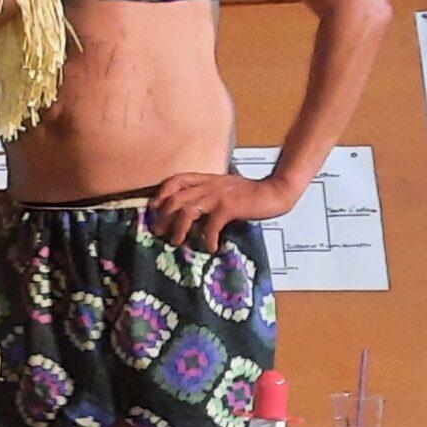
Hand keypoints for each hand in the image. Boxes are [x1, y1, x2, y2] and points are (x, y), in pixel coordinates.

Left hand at [147, 172, 295, 251]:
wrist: (274, 192)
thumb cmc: (249, 193)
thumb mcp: (223, 187)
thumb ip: (207, 193)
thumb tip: (191, 212)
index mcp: (206, 179)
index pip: (175, 180)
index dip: (161, 193)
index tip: (153, 208)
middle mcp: (208, 185)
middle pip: (176, 198)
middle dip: (163, 216)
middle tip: (159, 232)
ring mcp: (218, 195)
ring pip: (187, 210)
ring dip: (179, 228)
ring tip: (176, 242)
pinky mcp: (229, 207)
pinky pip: (211, 225)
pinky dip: (207, 238)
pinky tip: (209, 247)